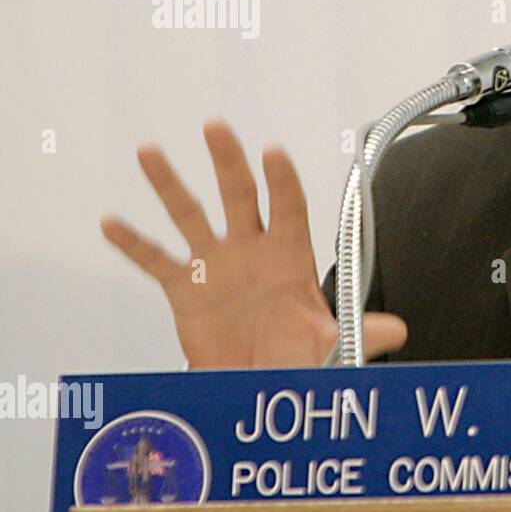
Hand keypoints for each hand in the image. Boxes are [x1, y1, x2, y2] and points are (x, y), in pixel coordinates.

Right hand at [100, 119, 406, 367]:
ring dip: (169, 183)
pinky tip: (111, 221)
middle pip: (240, 194)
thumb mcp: (329, 346)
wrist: (255, 385)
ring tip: (149, 151)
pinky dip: (132, 243)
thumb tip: (397, 331)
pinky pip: (155, 260)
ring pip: (190, 214)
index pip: (289, 208)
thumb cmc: (294, 357)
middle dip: (229, 160)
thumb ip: (358, 335)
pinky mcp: (183, 288)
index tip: (274, 152)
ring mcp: (215, 265)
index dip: (283, 182)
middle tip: (216, 125)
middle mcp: (251, 250)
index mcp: (290, 257)